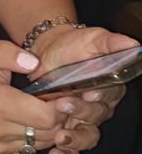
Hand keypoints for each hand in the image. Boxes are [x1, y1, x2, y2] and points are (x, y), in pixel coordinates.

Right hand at [0, 39, 64, 152]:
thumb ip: (12, 53)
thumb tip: (34, 63)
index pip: (45, 116)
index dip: (58, 106)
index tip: (61, 94)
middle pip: (47, 132)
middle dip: (57, 117)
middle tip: (58, 101)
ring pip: (41, 143)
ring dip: (50, 129)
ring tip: (47, 109)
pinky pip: (29, 148)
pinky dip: (37, 136)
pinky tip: (35, 120)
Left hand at [31, 26, 138, 152]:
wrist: (49, 51)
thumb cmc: (74, 45)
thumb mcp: (93, 39)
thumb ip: (111, 43)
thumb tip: (133, 45)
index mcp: (110, 84)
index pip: (110, 94)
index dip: (101, 95)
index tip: (90, 93)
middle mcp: (100, 105)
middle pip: (96, 115)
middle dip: (80, 111)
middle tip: (63, 103)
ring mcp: (84, 118)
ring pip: (87, 134)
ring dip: (75, 138)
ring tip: (61, 136)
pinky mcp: (68, 126)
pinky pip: (72, 146)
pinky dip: (66, 151)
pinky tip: (57, 152)